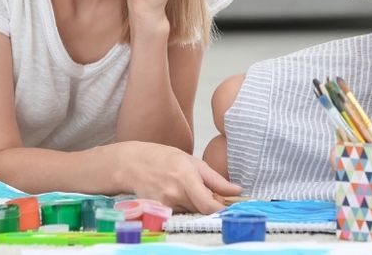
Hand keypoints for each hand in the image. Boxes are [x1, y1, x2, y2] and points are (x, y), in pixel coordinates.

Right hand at [119, 141, 241, 213]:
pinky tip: (176, 192)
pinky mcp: (160, 211)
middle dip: (209, 202)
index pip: (209, 205)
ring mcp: (166, 204)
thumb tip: (237, 190)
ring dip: (196, 203)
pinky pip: (181, 212)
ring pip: (192, 211)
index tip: (231, 207)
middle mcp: (175, 194)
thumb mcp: (193, 161)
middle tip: (205, 188)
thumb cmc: (164, 158)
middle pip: (202, 209)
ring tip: (186, 186)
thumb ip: (216, 179)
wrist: (133, 164)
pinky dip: (184, 205)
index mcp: (186, 178)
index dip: (222, 210)